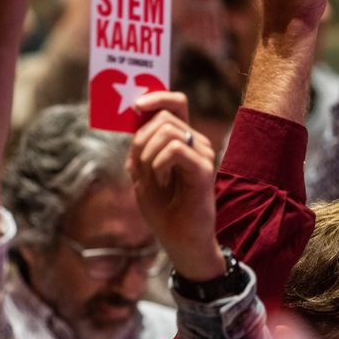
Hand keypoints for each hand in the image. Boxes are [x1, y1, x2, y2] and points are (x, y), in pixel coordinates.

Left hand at [127, 90, 224, 280]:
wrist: (180, 241)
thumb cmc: (164, 211)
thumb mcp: (142, 174)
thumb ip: (140, 148)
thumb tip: (135, 120)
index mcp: (183, 141)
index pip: (176, 103)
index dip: (157, 97)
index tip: (135, 106)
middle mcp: (197, 143)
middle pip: (164, 118)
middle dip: (141, 139)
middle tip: (139, 167)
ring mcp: (203, 154)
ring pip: (168, 132)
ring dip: (147, 155)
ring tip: (152, 179)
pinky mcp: (204, 169)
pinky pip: (175, 149)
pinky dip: (158, 164)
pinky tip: (160, 181)